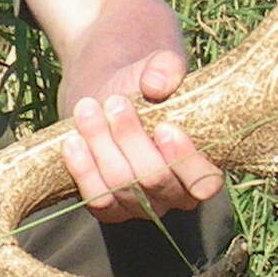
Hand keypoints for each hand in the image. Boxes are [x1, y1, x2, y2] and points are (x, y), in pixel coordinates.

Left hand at [58, 44, 221, 222]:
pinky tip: (73, 141)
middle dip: (131, 140)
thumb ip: (166, 68)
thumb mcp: (158, 69)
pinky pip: (97, 198)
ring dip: (102, 146)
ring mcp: (141, 206)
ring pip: (122, 186)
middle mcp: (175, 195)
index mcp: (201, 168)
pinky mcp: (109, 208)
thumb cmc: (145, 87)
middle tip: (115, 102)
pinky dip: (83, 169)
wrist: (109, 97)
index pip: (204, 182)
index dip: (185, 161)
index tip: (164, 127)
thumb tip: (156, 84)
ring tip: (88, 109)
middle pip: (155, 180)